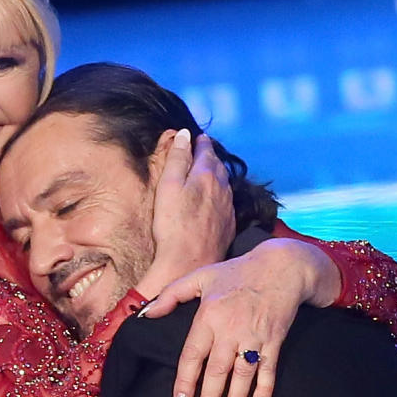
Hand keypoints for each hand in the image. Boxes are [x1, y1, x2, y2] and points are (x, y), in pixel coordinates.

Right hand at [134, 131, 234, 299]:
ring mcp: (227, 209)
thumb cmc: (173, 225)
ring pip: (225, 184)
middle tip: (205, 151)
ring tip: (210, 171)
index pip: (206, 151)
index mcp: (206, 175)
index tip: (199, 137)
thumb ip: (178, 158)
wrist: (188, 262)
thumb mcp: (169, 186)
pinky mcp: (228, 226)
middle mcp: (222, 189)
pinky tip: (216, 200)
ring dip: (218, 175)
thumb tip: (184, 134)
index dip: (201, 142)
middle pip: (218, 166)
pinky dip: (221, 194)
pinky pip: (227, 203)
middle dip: (211, 156)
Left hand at [141, 237, 341, 396]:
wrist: (282, 266)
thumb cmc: (237, 272)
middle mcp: (231, 329)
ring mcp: (254, 336)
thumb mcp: (201, 276)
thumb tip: (145, 315)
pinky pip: (268, 370)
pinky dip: (264, 391)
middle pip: (217, 372)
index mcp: (209, 315)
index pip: (192, 356)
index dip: (185, 383)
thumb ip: (171, 295)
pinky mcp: (274, 340)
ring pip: (242, 376)